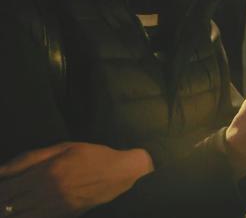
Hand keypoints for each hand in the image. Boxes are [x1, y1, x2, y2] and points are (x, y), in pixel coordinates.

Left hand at [0, 142, 152, 217]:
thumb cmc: (91, 156)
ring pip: (19, 216)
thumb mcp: (62, 148)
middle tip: (3, 196)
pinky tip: (23, 211)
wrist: (120, 173)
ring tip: (10, 205)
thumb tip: (2, 170)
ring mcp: (54, 208)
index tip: (0, 184)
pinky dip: (25, 216)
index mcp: (44, 173)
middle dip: (2, 201)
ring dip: (10, 211)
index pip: (5, 188)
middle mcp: (47, 193)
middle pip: (8, 205)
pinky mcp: (63, 217)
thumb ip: (30, 158)